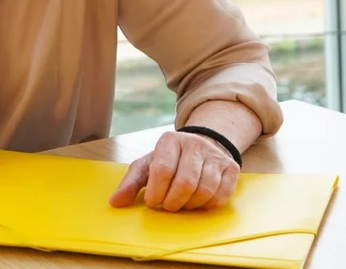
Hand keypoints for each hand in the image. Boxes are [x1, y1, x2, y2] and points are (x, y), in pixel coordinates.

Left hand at [108, 131, 239, 211]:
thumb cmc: (169, 160)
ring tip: (182, 202)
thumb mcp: (147, 166)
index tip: (152, 202)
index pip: (162, 169)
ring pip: (204, 190)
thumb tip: (115, 202)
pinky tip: (198, 201)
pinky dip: (207, 205)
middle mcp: (194, 144)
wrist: (200, 146)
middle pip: (185, 182)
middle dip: (173, 202)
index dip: (156, 192)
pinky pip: (221, 195)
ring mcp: (215, 155)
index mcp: (169, 140)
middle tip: (168, 205)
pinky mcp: (231, 168)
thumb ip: (131, 183)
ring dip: (190, 205)